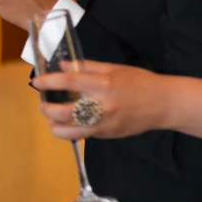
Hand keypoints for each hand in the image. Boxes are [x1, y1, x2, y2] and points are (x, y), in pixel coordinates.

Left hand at [34, 60, 169, 139]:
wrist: (164, 104)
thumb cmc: (140, 82)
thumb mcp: (114, 69)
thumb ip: (87, 67)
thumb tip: (63, 66)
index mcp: (103, 85)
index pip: (68, 83)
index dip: (48, 82)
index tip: (37, 82)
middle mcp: (101, 107)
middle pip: (63, 112)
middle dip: (47, 109)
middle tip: (44, 103)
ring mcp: (103, 124)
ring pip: (68, 131)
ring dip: (54, 126)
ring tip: (52, 118)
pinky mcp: (107, 135)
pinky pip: (82, 135)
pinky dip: (70, 130)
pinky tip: (69, 123)